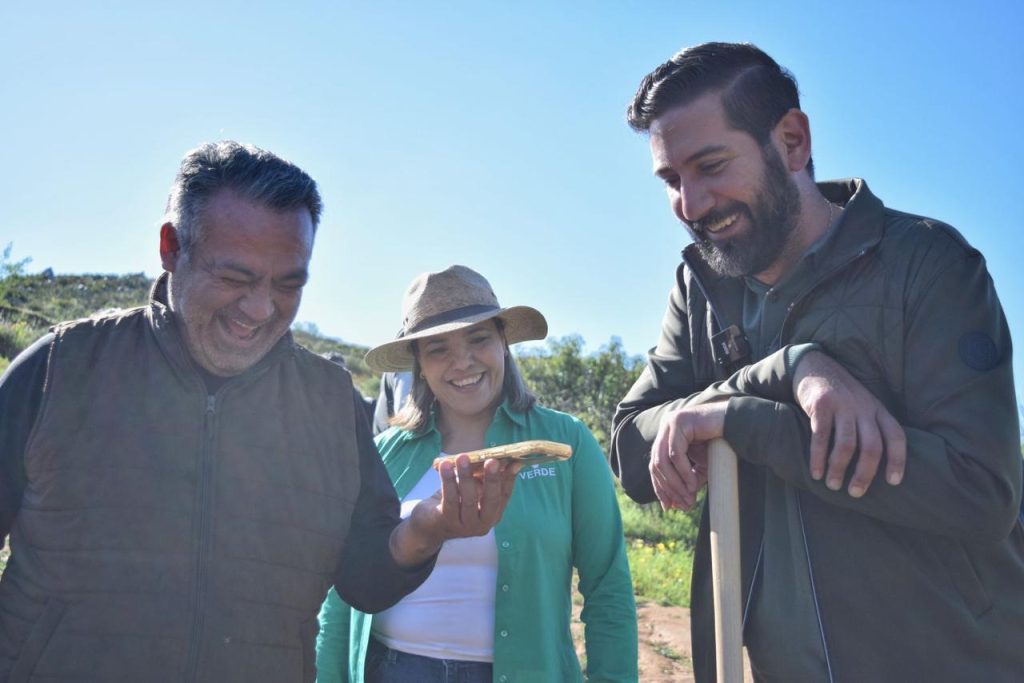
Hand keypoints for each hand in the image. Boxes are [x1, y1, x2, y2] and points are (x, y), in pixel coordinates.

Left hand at [392, 454, 519, 565]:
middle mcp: (483, 524)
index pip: (504, 496)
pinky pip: (450, 499)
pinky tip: (445, 466)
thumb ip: (484, 478)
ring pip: (468, 499)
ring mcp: (465, 526)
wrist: (429, 525)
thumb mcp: (473, 490)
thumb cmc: (456, 502)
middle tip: (492, 461)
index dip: (509, 479)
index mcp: (493, 515)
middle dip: (492, 479)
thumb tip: (499, 458)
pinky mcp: (447, 521)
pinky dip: (448, 481)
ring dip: (465, 476)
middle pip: (491, 501)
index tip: (513, 462)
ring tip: (463, 457)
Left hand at [650, 402, 726, 509]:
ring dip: (675, 483)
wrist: (737, 425)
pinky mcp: (680, 421)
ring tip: (688, 498)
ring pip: (663, 460)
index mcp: (665, 436)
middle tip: (682, 505)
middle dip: (668, 488)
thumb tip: (674, 506)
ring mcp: (670, 422)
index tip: (668, 507)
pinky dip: (682, 472)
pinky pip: (676, 453)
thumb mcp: (700, 467)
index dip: (660, 487)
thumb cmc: (719, 445)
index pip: (655, 466)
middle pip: (656, 464)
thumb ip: (686, 482)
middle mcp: (664, 427)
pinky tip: (692, 486)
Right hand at [793, 350, 905, 496]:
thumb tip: (877, 464)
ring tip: (833, 485)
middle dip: (864, 474)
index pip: (895, 436)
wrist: (816, 367)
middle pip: (872, 446)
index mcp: (878, 410)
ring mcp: (842, 406)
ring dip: (839, 469)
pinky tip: (816, 472)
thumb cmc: (842, 395)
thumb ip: (872, 427)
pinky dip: (818, 458)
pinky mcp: (821, 406)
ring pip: (847, 444)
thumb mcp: (864, 405)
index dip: (898, 460)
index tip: (893, 482)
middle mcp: (863, 408)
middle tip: (856, 493)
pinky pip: (821, 437)